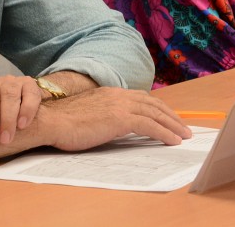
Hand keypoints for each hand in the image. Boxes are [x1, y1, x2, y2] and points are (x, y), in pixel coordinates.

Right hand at [35, 87, 191, 150]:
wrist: (50, 121)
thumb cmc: (63, 122)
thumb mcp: (88, 114)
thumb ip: (104, 115)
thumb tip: (113, 125)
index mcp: (110, 93)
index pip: (141, 98)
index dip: (157, 108)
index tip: (168, 117)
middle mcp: (118, 95)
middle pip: (153, 104)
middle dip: (170, 116)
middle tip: (183, 127)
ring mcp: (119, 105)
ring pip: (155, 114)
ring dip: (172, 125)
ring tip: (183, 136)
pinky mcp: (120, 118)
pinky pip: (149, 126)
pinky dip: (164, 133)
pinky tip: (172, 141)